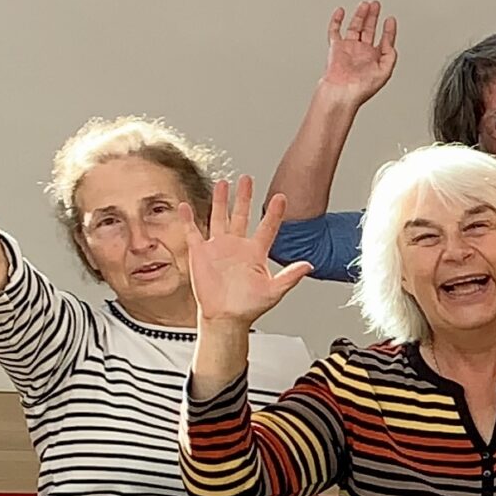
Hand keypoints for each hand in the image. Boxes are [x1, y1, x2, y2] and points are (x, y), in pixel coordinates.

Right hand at [187, 177, 311, 326]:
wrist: (226, 317)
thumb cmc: (249, 307)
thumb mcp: (274, 291)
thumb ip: (290, 277)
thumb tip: (309, 265)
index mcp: (256, 252)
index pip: (268, 227)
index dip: (274, 213)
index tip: (281, 197)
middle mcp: (237, 246)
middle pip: (242, 215)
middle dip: (244, 197)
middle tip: (247, 178)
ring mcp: (218, 247)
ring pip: (219, 217)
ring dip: (220, 201)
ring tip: (222, 183)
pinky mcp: (200, 253)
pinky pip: (193, 232)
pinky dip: (188, 219)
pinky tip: (185, 206)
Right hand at [320, 0, 397, 106]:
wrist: (341, 92)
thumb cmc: (361, 88)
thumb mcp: (384, 72)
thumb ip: (390, 56)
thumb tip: (391, 44)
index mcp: (375, 58)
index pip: (384, 40)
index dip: (389, 30)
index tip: (391, 20)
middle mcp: (362, 52)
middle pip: (369, 29)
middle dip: (373, 17)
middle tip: (377, 5)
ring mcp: (349, 48)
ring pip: (355, 27)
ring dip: (360, 15)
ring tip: (365, 5)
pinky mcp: (336, 47)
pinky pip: (335, 30)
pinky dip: (336, 20)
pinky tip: (341, 12)